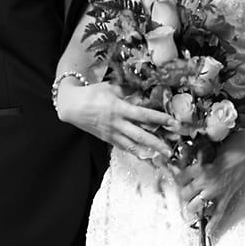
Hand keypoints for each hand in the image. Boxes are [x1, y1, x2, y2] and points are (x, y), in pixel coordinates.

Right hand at [57, 82, 175, 161]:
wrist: (72, 106)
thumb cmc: (92, 93)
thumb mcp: (111, 87)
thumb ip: (128, 91)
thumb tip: (143, 92)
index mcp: (119, 108)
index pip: (144, 115)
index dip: (160, 119)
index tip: (173, 123)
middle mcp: (117, 123)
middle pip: (140, 135)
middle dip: (156, 143)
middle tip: (169, 150)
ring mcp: (112, 133)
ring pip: (132, 145)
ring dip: (147, 152)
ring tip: (159, 157)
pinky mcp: (107, 139)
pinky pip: (123, 147)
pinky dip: (134, 152)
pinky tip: (144, 156)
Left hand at [176, 134, 244, 225]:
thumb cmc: (229, 146)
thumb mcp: (208, 149)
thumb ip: (196, 160)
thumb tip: (182, 164)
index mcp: (200, 167)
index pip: (180, 178)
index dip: (177, 178)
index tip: (178, 177)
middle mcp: (206, 181)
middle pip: (185, 194)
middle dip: (184, 193)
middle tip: (186, 190)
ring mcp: (217, 190)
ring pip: (196, 206)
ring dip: (193, 206)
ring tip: (192, 204)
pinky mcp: (227, 196)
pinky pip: (218, 213)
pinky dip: (213, 224)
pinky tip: (208, 231)